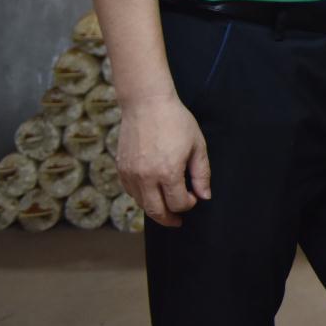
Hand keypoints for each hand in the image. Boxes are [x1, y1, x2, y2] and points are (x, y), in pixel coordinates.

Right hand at [116, 93, 210, 227]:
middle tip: (178, 221)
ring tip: (166, 208)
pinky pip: (131, 192)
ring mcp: (131, 174)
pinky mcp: (121, 169)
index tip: (194, 196)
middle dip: (170, 219)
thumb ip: (201, 174)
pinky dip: (142, 197)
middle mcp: (146, 178)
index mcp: (168, 172)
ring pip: (142, 204)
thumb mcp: (197, 145)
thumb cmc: (176, 122)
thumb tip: (204, 196)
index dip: (189, 204)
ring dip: (155, 209)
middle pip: (157, 212)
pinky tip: (152, 193)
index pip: (178, 203)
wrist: (146, 104)